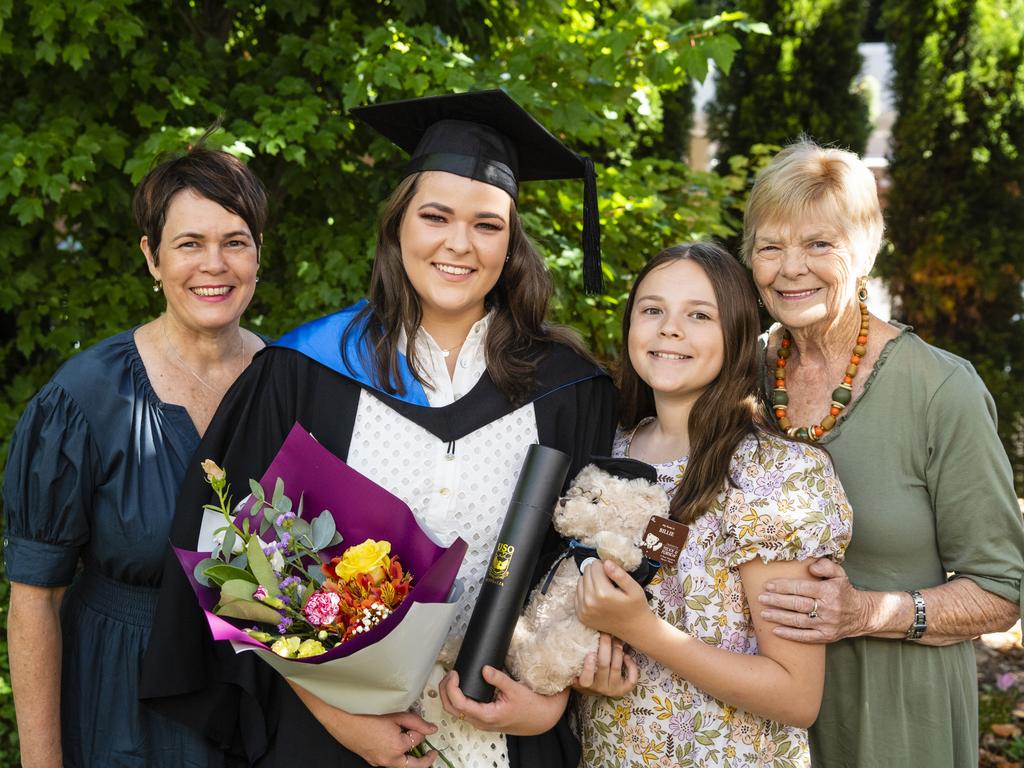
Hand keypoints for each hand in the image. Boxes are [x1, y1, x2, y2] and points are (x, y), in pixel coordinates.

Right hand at [289, 682, 435, 766]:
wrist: (341, 718)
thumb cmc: (364, 713)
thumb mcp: (395, 714)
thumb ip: (416, 722)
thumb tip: (431, 728)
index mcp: (396, 748)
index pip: (418, 740)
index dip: (421, 729)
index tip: (423, 723)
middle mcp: (388, 759)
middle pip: (414, 765)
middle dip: (425, 760)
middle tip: (432, 753)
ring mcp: (378, 761)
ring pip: (400, 765)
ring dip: (409, 759)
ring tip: (415, 749)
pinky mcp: (371, 759)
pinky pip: (388, 762)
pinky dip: (396, 757)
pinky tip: (396, 748)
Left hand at [438, 667, 568, 735]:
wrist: (541, 718)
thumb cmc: (531, 706)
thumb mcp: (516, 689)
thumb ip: (499, 678)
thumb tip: (484, 669)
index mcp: (487, 715)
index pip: (459, 703)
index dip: (451, 687)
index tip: (454, 673)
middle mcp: (481, 722)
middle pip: (451, 709)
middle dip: (445, 691)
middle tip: (450, 674)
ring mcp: (481, 722)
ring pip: (455, 712)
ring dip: (449, 695)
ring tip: (452, 678)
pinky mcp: (484, 719)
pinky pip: (463, 711)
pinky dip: (457, 699)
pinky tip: (460, 687)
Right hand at [573, 632, 638, 696]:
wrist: (596, 687)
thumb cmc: (586, 672)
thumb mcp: (578, 668)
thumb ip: (578, 656)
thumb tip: (577, 632)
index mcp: (585, 683)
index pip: (586, 679)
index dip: (589, 668)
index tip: (590, 654)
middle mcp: (599, 687)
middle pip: (603, 666)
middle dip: (605, 647)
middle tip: (605, 633)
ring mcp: (613, 688)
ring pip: (616, 667)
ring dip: (617, 650)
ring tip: (616, 639)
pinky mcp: (624, 689)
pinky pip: (631, 679)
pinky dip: (631, 666)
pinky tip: (627, 656)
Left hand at [575, 559, 653, 641]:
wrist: (633, 629)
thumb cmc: (635, 607)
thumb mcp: (634, 588)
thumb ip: (620, 574)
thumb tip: (606, 562)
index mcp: (603, 593)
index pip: (595, 566)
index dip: (604, 565)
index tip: (612, 572)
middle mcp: (589, 601)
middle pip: (586, 572)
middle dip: (596, 572)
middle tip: (609, 580)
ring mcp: (583, 610)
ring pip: (580, 581)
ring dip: (590, 581)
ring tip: (603, 588)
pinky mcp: (580, 615)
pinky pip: (577, 594)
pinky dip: (585, 592)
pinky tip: (597, 596)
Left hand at [757, 557, 865, 642]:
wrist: (861, 614)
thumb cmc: (844, 591)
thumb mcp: (839, 574)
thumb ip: (825, 566)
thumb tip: (810, 567)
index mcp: (829, 591)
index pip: (802, 588)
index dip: (783, 587)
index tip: (768, 585)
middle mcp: (828, 609)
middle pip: (797, 604)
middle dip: (777, 601)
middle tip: (761, 598)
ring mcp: (826, 624)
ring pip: (798, 621)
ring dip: (779, 617)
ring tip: (763, 613)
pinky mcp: (826, 637)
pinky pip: (805, 637)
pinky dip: (789, 634)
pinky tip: (775, 631)